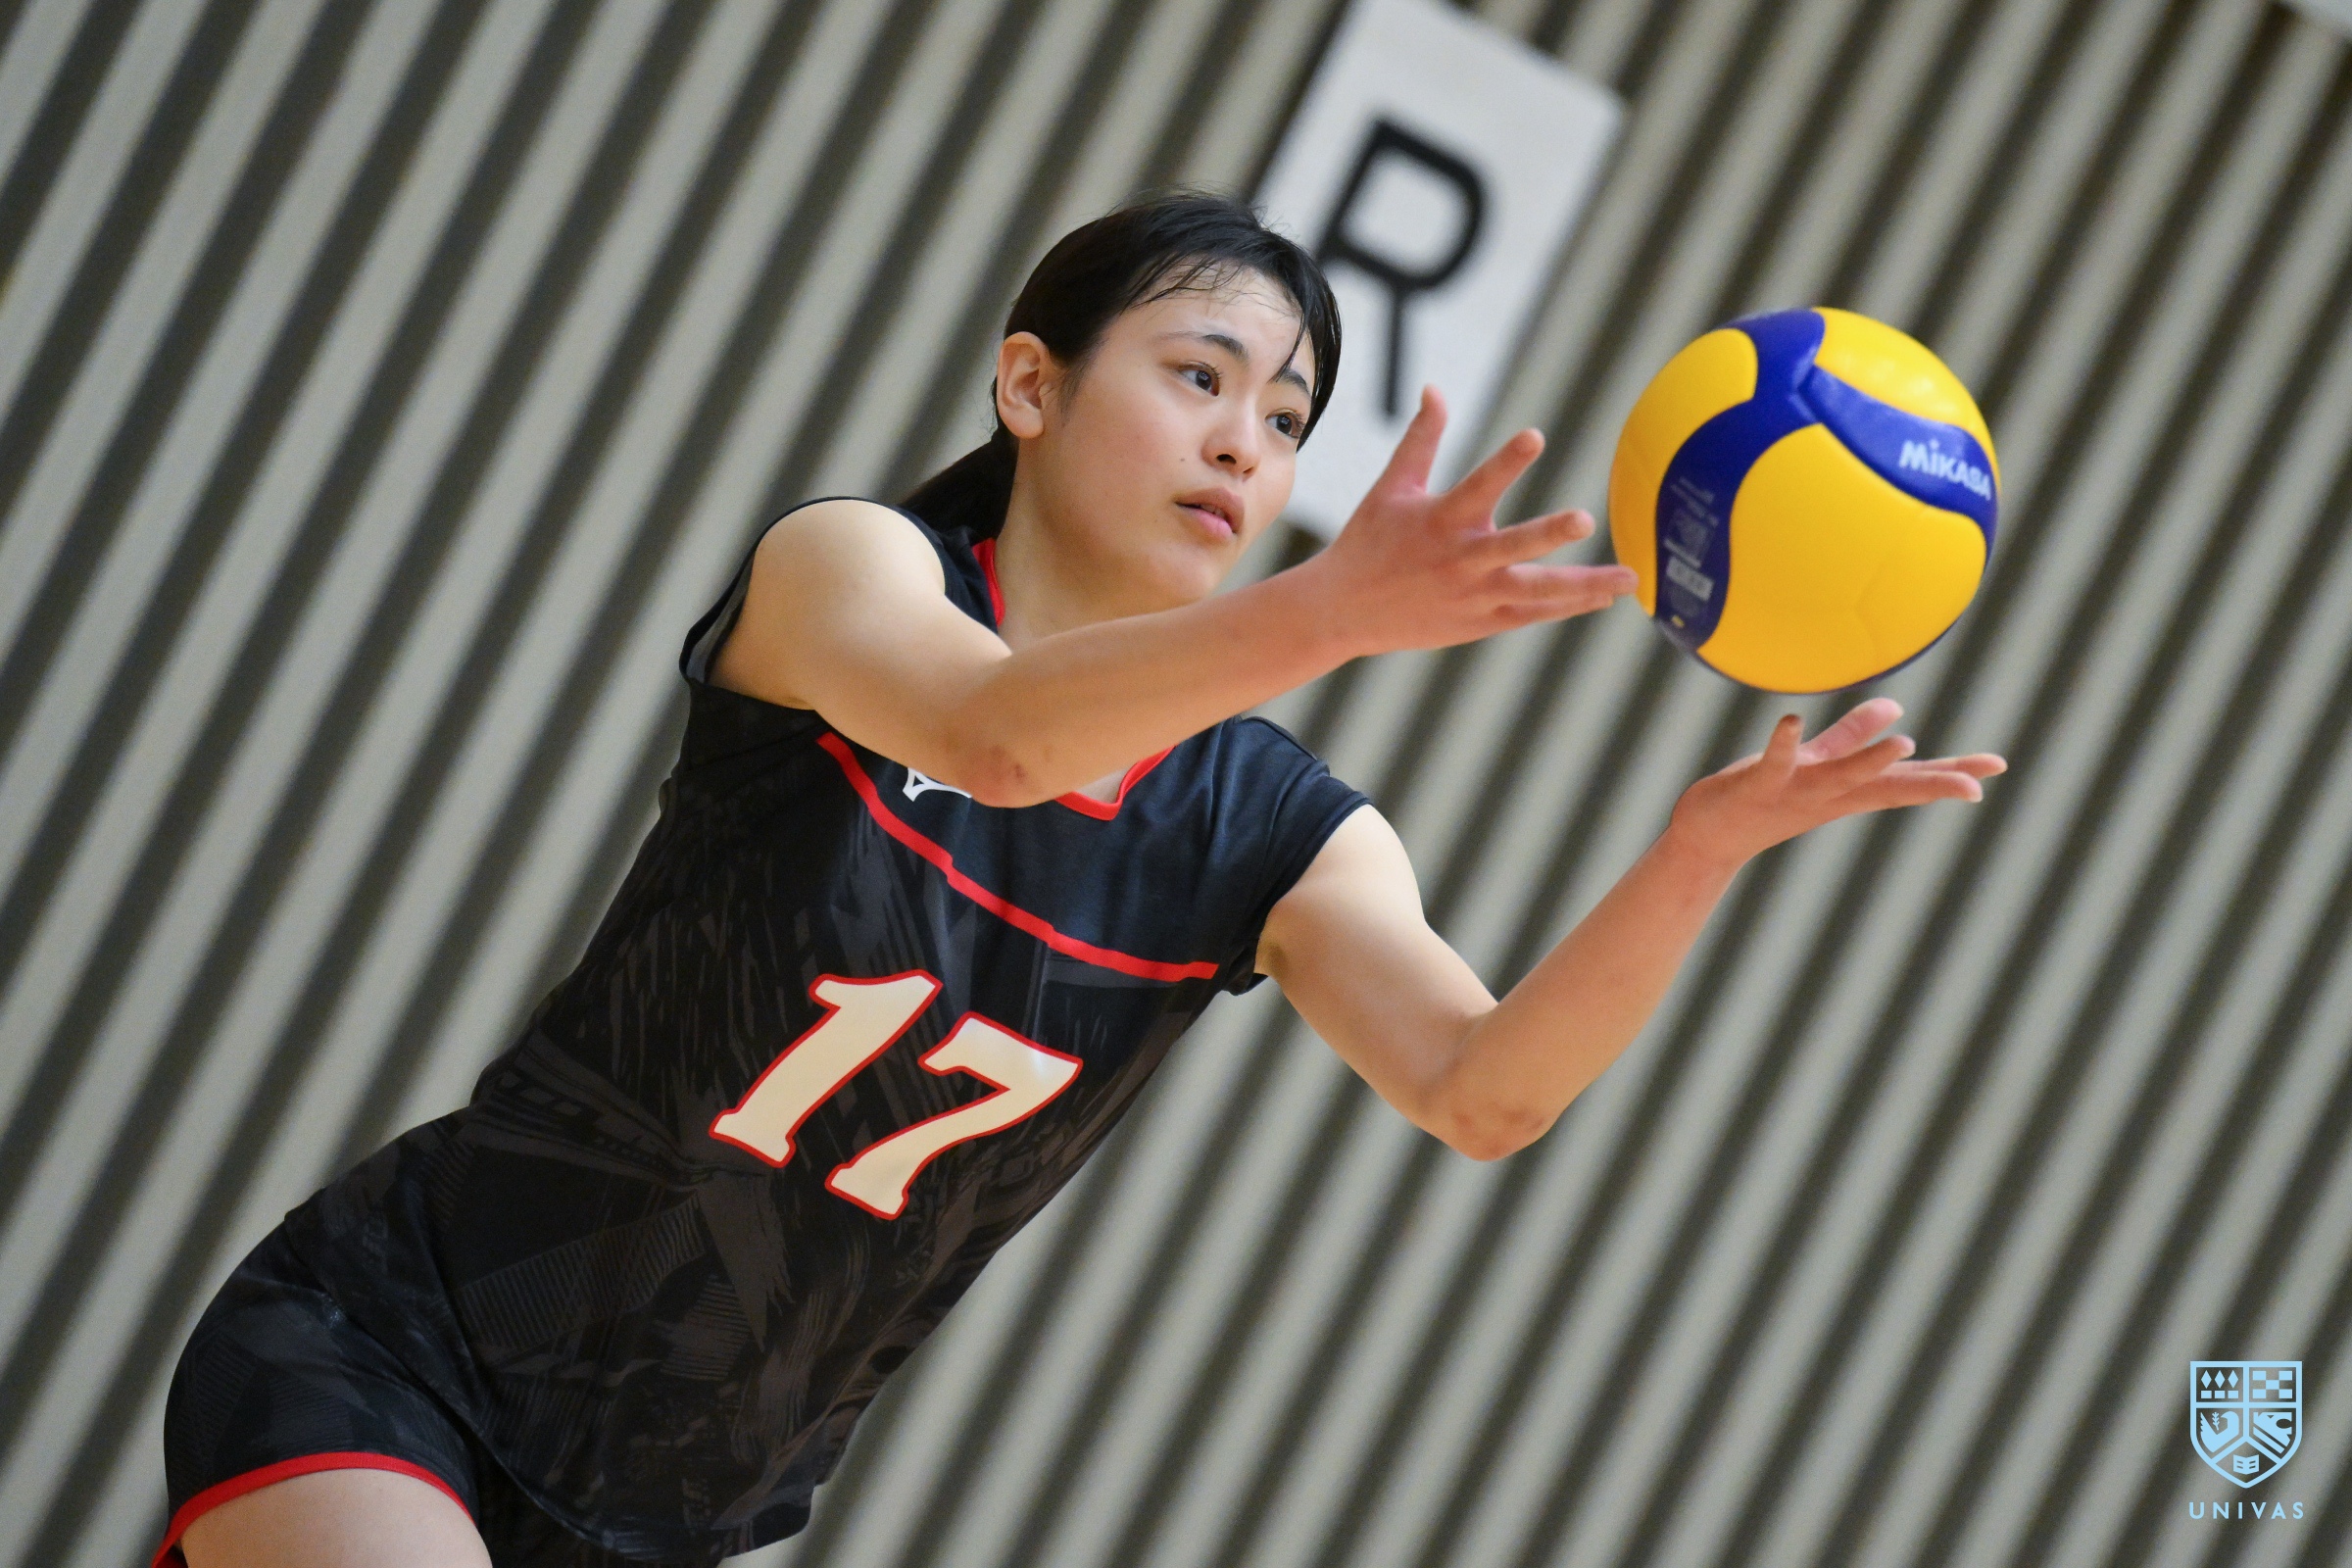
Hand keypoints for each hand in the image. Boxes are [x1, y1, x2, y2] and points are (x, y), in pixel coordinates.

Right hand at [1304, 387, 1637, 656]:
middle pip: (1513, 546)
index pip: (1478, 484)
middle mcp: (1461, 559)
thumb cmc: (1369, 541)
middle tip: (1585, 519)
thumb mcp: (1392, 486)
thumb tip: (1433, 387)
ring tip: (1629, 578)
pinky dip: (1568, 605)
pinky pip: (1532, 613)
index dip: (1506, 460)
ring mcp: (1474, 595)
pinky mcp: (1480, 622)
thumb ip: (1422, 439)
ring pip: (1536, 591)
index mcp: (1440, 519)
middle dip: (1548, 533)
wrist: (1342, 610)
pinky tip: (1604, 595)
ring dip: (1583, 585)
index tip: (1535, 435)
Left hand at [1668, 699, 2006, 869]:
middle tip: (1976, 780)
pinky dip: (1782, 742)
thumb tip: (1896, 710)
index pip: (1907, 781)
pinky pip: (1773, 761)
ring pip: (1840, 776)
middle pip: (1887, 786)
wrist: (1709, 835)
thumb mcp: (1816, 766)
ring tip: (1905, 741)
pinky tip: (1791, 720)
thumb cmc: (1766, 797)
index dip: (1951, 773)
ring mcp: (1795, 791)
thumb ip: (1852, 738)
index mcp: (1847, 790)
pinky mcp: (1758, 784)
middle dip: (1930, 781)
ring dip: (1870, 759)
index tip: (1997, 766)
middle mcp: (1829, 795)